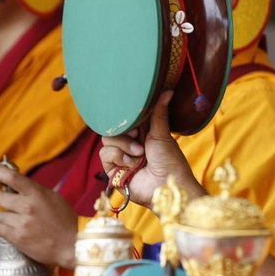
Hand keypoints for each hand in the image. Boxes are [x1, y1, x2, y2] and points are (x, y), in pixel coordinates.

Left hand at [0, 165, 77, 269]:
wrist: (72, 245)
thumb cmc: (65, 221)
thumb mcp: (54, 199)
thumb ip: (35, 191)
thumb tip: (17, 183)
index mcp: (37, 193)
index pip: (12, 177)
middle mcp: (28, 206)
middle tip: (2, 202)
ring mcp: (22, 223)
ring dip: (0, 216)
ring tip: (10, 221)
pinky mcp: (17, 238)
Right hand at [98, 92, 201, 207]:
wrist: (167, 185)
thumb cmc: (170, 161)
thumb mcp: (162, 134)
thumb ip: (158, 112)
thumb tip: (168, 90)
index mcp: (141, 134)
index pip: (124, 119)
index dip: (127, 117)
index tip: (137, 121)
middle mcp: (128, 144)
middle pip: (112, 128)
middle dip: (125, 132)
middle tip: (138, 137)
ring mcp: (120, 157)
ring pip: (106, 140)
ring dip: (123, 146)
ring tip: (139, 154)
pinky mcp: (113, 171)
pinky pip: (104, 155)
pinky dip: (118, 157)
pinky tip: (131, 164)